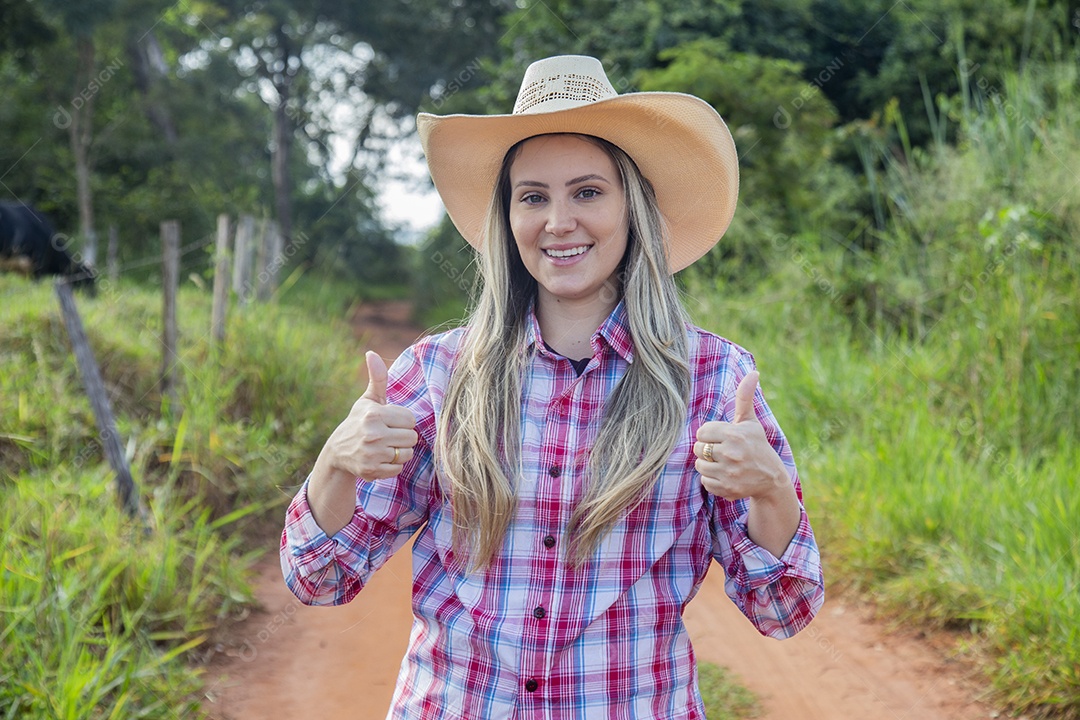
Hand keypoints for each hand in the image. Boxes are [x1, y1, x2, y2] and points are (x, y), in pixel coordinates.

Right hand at [317, 351, 418, 481]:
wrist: (338, 452)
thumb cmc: (359, 421)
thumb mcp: (368, 400)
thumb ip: (377, 378)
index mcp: (374, 415)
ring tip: (385, 447)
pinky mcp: (372, 471)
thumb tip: (372, 353)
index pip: (410, 419)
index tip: (390, 422)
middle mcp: (373, 434)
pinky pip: (398, 468)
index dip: (403, 421)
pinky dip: (392, 465)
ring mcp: (372, 454)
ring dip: (399, 451)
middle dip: (403, 437)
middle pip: (411, 437)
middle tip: (388, 435)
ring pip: (407, 453)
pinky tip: (380, 458)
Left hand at [693, 371, 789, 501]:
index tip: (722, 438)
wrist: (771, 478)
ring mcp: (728, 472)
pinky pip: (705, 481)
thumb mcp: (750, 422)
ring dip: (708, 465)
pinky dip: (713, 480)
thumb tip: (753, 372)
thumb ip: (745, 397)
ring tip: (724, 463)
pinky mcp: (726, 488)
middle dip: (707, 450)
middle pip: (698, 449)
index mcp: (734, 434)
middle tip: (723, 452)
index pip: (702, 432)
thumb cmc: (756, 445)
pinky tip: (726, 476)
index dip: (710, 435)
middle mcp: (731, 453)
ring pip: (699, 466)